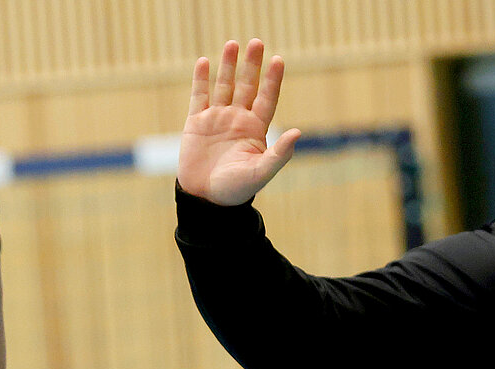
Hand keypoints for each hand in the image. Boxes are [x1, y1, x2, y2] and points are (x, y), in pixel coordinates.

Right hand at [179, 39, 301, 205]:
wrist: (206, 200)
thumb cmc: (236, 189)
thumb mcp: (261, 172)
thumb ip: (279, 154)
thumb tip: (298, 132)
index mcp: (255, 129)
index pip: (266, 98)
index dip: (272, 80)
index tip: (277, 60)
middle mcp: (237, 120)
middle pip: (246, 86)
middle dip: (251, 65)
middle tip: (256, 42)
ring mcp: (216, 119)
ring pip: (223, 86)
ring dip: (228, 66)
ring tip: (232, 44)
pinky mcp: (196, 123)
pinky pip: (199, 96)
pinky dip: (200, 79)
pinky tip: (204, 62)